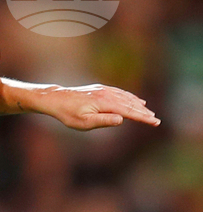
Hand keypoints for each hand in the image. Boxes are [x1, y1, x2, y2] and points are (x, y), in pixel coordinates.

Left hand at [36, 84, 159, 130]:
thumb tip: (122, 119)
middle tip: (156, 120)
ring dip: (138, 104)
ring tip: (148, 111)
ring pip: (125, 97)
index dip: (143, 117)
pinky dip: (129, 96)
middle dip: (143, 112)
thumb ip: (104, 121)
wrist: (55, 99)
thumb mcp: (84, 122)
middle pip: (129, 103)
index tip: (155, 122)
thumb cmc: (68, 113)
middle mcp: (106, 94)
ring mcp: (103, 90)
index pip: (129, 111)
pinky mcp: (99, 88)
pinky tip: (134, 99)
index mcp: (104, 102)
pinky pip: (119, 92)